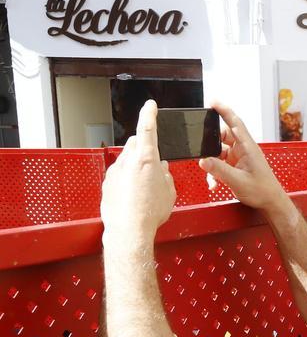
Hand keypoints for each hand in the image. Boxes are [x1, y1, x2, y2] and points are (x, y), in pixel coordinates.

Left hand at [100, 100, 176, 249]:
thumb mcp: (169, 192)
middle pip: (135, 144)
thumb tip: (162, 170)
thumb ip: (166, 175)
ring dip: (136, 166)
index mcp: (147, 159)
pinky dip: (127, 179)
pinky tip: (134, 195)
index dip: (149, 114)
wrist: (130, 230)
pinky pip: (119, 174)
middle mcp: (128, 161)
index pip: (147, 128)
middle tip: (154, 162)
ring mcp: (115, 172)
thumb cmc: (150, 213)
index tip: (150, 106)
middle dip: (144, 148)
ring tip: (145, 186)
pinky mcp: (108, 183)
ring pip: (126, 159)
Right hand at [199, 102, 288, 212]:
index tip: (213, 102)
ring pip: (218, 152)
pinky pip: (220, 163)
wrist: (270, 203)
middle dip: (210, 143)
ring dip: (212, 162)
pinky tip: (214, 183)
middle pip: (222, 137)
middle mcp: (243, 149)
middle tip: (201, 150)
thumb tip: (203, 160)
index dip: (224, 111)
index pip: (235, 123)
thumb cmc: (262, 191)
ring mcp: (239, 157)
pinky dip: (214, 172)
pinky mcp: (236, 166)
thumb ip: (220, 170)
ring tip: (212, 176)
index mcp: (248, 148)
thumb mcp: (238, 181)